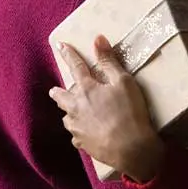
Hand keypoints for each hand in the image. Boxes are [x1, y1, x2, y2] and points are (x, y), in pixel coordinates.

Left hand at [50, 36, 163, 182]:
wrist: (131, 149)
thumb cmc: (130, 112)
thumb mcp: (124, 82)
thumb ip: (109, 61)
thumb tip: (98, 39)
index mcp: (86, 89)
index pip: (75, 66)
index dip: (68, 54)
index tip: (60, 45)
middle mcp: (76, 107)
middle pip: (60, 96)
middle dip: (57, 91)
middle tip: (56, 89)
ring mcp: (77, 127)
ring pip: (66, 117)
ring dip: (69, 111)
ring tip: (73, 111)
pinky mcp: (82, 144)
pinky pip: (75, 135)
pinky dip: (79, 130)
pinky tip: (85, 132)